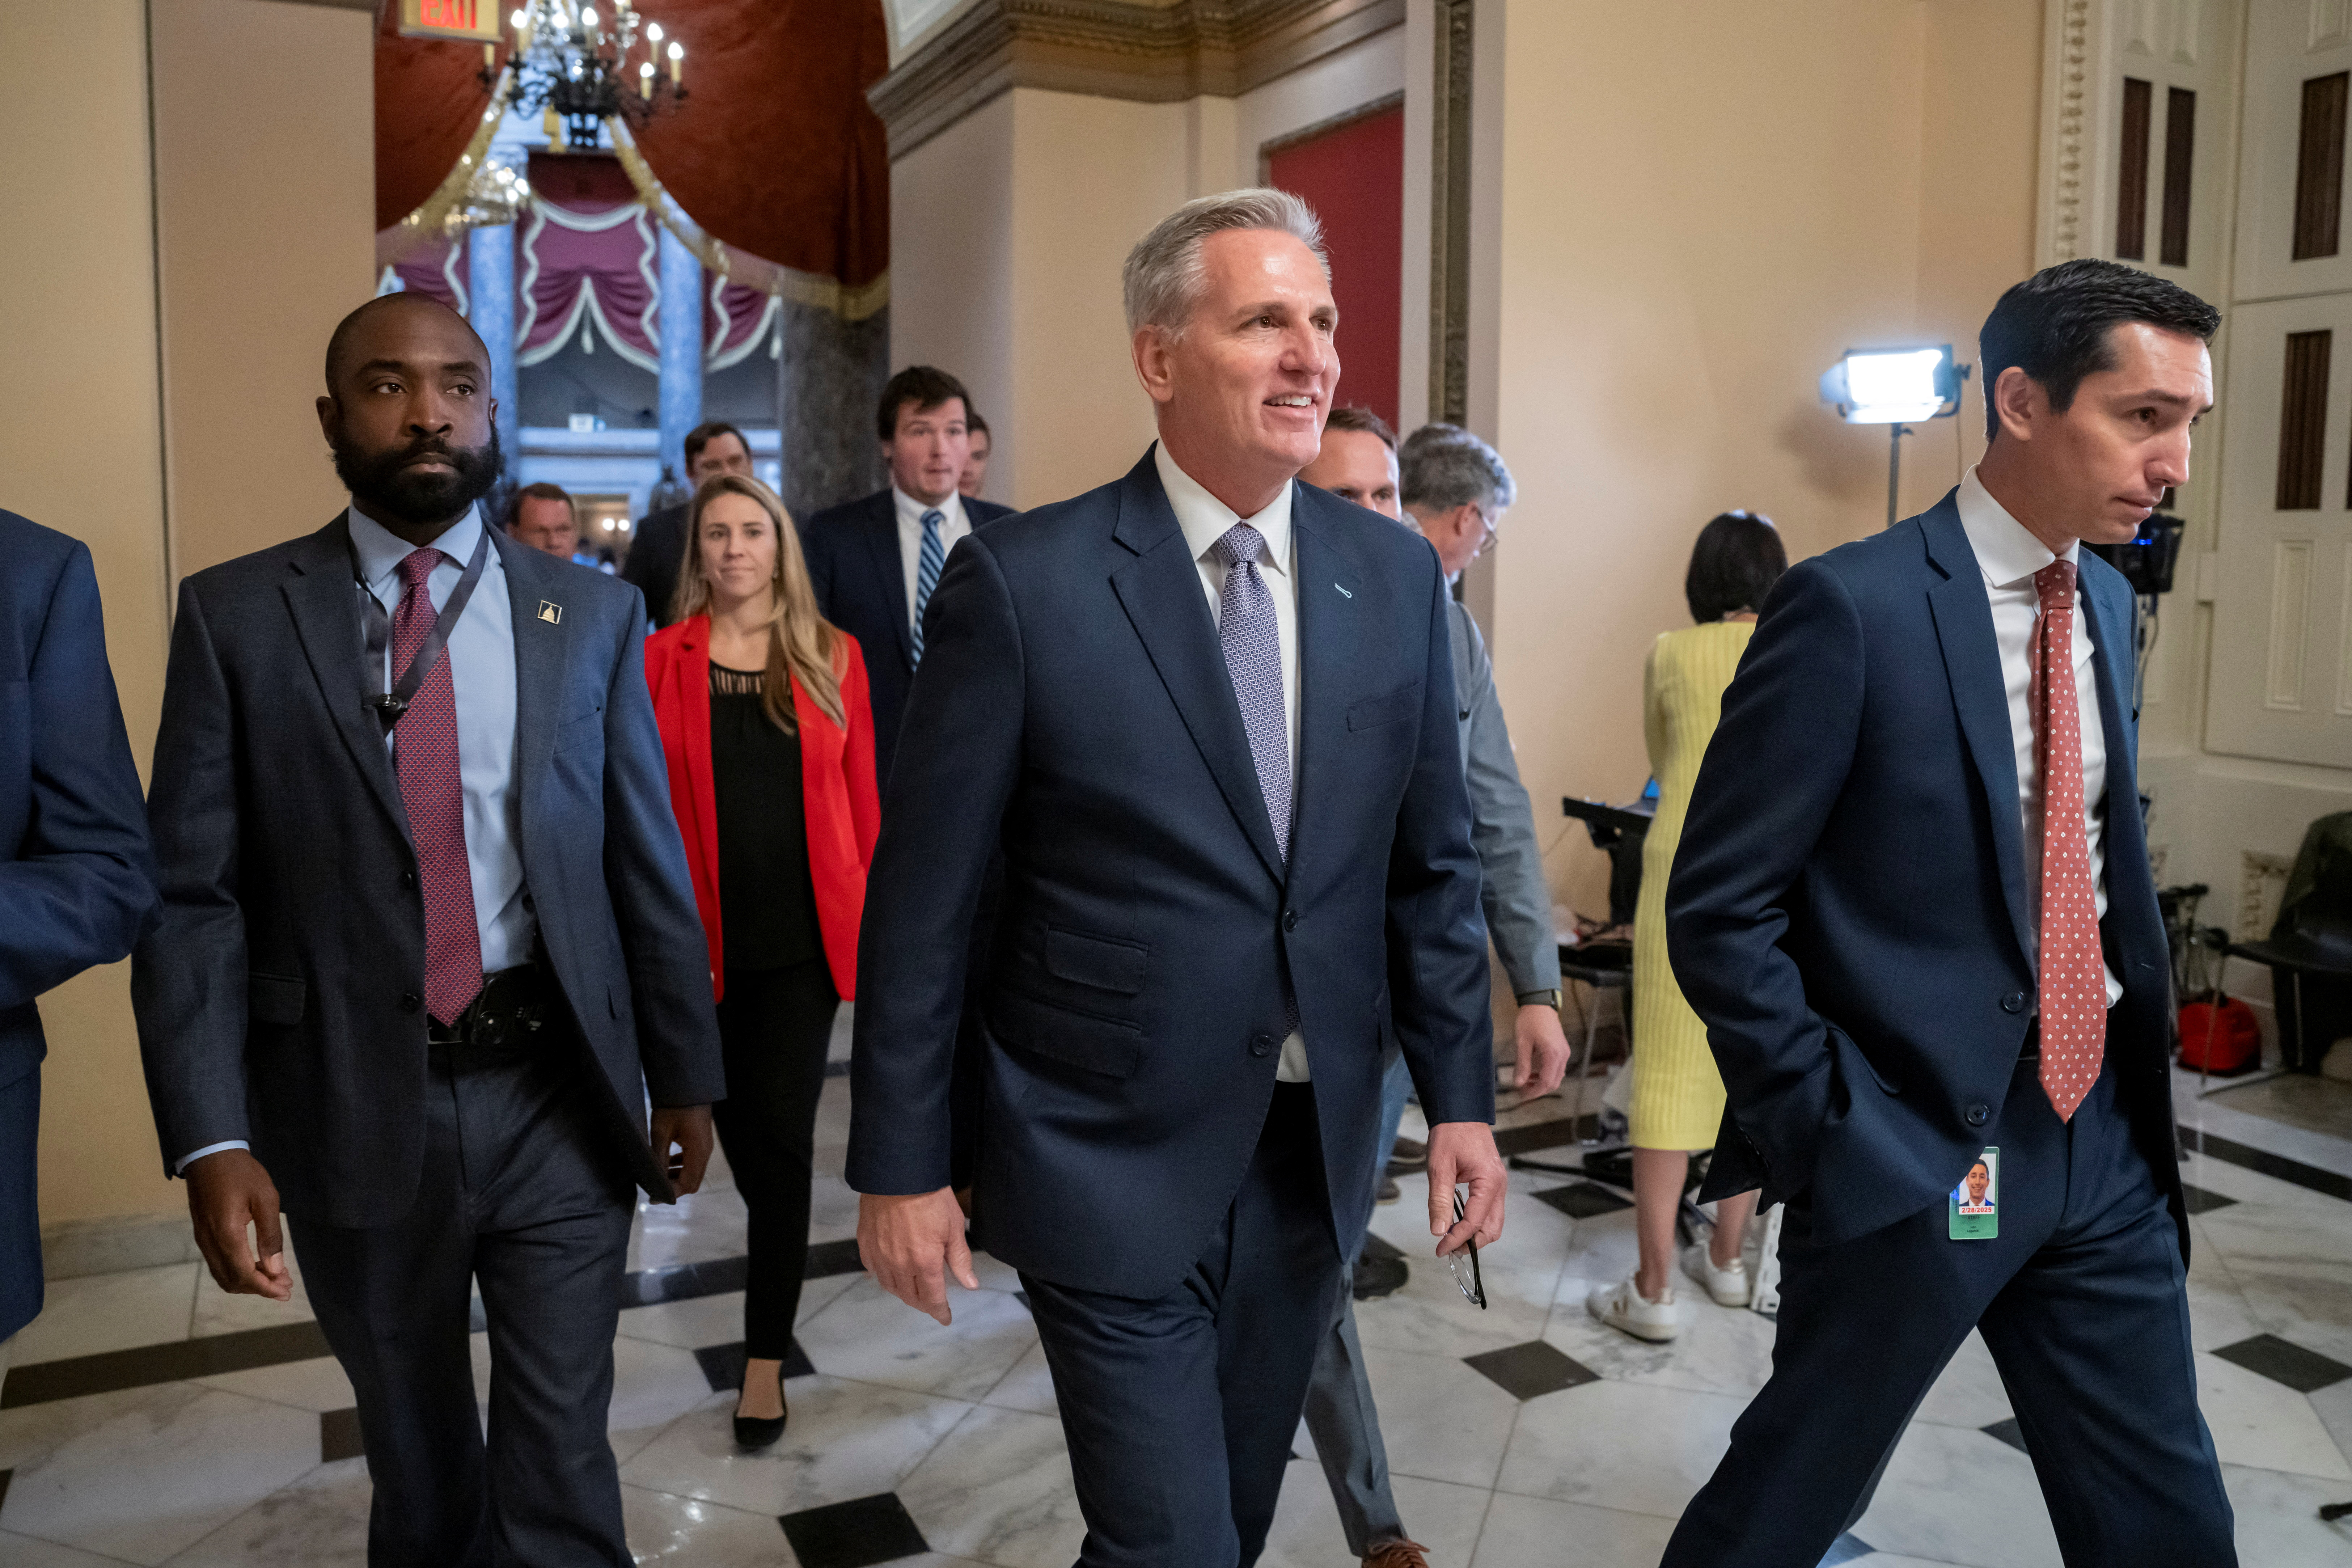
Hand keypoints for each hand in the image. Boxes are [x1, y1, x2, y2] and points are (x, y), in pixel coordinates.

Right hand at [185, 1148, 292, 1299]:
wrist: (209, 1154)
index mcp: (226, 1234)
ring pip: (223, 1275)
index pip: (244, 1274)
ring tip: (275, 1277)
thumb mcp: (265, 1198)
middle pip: (232, 1280)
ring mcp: (203, 1240)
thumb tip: (275, 1269)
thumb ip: (270, 1235)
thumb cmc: (241, 1173)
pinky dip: (237, 1271)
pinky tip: (256, 1264)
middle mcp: (210, 1243)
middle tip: (285, 1285)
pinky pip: (218, 1263)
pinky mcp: (202, 1234)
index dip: (265, 1287)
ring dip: (248, 1281)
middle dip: (259, 1287)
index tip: (285, 1291)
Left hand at [650, 1104, 714, 1199]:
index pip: (688, 1183)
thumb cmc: (673, 1106)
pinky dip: (681, 1166)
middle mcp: (705, 1151)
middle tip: (654, 1187)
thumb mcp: (661, 1133)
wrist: (686, 1085)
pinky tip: (667, 1161)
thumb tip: (654, 1181)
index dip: (672, 1193)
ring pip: (693, 1172)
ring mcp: (705, 1146)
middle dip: (674, 1187)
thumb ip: (659, 1159)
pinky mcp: (701, 1141)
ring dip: (677, 1177)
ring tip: (658, 1175)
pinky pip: (693, 1161)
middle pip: (693, 1181)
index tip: (654, 1197)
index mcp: (698, 1151)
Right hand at [858, 1188, 978, 1324]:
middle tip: (933, 1303)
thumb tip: (971, 1285)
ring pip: (891, 1287)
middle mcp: (899, 1265)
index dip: (939, 1311)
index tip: (945, 1318)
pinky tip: (893, 1271)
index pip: (932, 1299)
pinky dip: (885, 1276)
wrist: (898, 1174)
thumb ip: (960, 1260)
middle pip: (910, 1297)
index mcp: (925, 1263)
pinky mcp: (865, 1244)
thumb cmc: (930, 1196)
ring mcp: (880, 1255)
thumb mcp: (954, 1227)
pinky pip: (874, 1270)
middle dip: (924, 1304)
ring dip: (904, 1293)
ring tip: (914, 1289)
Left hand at [1425, 1120, 1505, 1256]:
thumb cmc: (1450, 1134)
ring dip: (1475, 1235)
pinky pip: (1490, 1211)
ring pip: (1494, 1222)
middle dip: (1471, 1243)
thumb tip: (1438, 1231)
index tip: (1440, 1250)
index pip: (1475, 1222)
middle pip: (1492, 1228)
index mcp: (1489, 1182)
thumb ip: (1440, 1200)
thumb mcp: (1439, 1167)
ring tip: (1451, 1240)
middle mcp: (1499, 1186)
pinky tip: (1459, 1223)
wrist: (1461, 1112)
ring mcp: (1499, 1186)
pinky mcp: (1493, 1184)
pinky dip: (1477, 1223)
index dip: (1457, 1239)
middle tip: (1447, 1250)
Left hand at [1513, 1002, 1571, 1099]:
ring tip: (1526, 1082)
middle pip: (1553, 1083)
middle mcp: (1562, 1056)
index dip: (1534, 1092)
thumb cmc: (1530, 1020)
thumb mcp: (1522, 1043)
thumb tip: (1518, 1083)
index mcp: (1553, 1055)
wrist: (1540, 1004)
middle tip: (1522, 1091)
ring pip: (1556, 1077)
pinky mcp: (1562, 1050)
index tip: (1522, 1096)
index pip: (1546, 1082)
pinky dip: (1546, 1074)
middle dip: (1538, 1090)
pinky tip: (1534, 1072)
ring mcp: (1564, 1053)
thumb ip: (1522, 1065)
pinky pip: (1557, 1069)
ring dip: (1542, 1083)